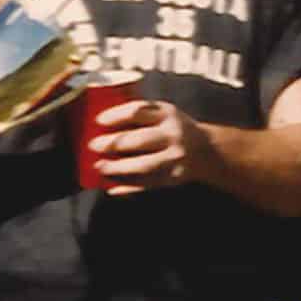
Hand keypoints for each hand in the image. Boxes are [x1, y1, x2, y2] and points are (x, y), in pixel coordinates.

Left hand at [90, 96, 209, 194]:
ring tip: (99, 167)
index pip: (138, 111)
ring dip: (118, 168)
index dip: (116, 116)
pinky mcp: (173, 178)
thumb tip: (100, 123)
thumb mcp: (162, 113)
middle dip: (113, 144)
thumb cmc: (173, 128)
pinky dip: (128, 188)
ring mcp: (174, 158)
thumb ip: (139, 114)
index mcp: (167, 114)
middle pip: (139, 140)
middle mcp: (173, 135)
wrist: (207, 150)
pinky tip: (111, 188)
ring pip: (143, 165)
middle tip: (93, 145)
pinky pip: (148, 184)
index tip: (98, 120)